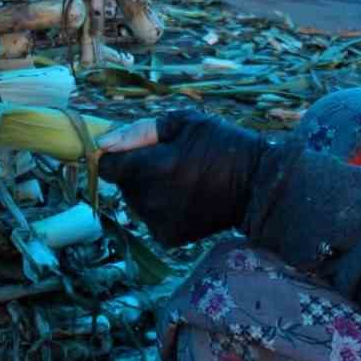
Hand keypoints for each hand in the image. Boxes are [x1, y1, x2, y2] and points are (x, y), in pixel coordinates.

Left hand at [96, 111, 269, 245]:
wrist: (257, 185)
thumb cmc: (222, 145)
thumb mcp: (185, 123)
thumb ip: (140, 131)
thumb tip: (104, 143)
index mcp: (150, 167)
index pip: (105, 166)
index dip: (118, 155)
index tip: (138, 151)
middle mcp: (149, 199)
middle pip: (122, 184)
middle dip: (138, 171)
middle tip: (172, 162)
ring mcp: (158, 222)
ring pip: (135, 202)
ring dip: (149, 190)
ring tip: (183, 180)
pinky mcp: (168, 238)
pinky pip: (151, 218)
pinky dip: (162, 208)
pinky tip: (187, 199)